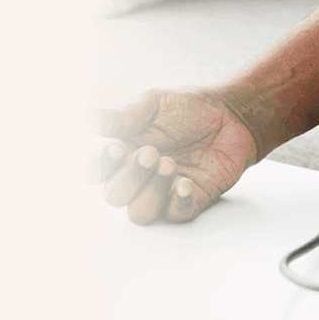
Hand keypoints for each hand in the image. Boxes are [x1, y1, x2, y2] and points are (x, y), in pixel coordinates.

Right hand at [89, 88, 257, 224]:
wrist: (231, 115)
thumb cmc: (190, 109)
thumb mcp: (154, 104)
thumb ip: (123, 116)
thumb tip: (87, 116)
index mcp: (124, 154)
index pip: (96, 172)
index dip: (99, 166)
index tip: (116, 148)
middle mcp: (138, 178)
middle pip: (114, 196)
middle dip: (129, 176)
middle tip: (151, 153)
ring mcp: (162, 192)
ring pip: (139, 213)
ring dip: (151, 191)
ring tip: (169, 164)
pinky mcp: (189, 201)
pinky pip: (175, 215)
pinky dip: (177, 203)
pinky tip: (185, 183)